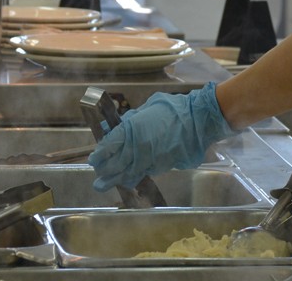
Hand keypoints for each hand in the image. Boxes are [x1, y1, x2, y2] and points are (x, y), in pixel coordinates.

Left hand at [88, 82, 235, 191]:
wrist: (197, 122)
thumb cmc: (173, 109)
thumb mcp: (149, 108)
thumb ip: (133, 119)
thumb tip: (119, 126)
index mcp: (132, 129)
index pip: (109, 145)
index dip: (100, 153)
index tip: (94, 158)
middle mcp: (137, 147)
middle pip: (114, 163)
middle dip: (103, 169)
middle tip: (97, 173)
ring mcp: (148, 159)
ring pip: (126, 173)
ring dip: (114, 179)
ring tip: (102, 184)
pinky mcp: (159, 166)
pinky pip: (142, 174)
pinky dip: (132, 178)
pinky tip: (126, 180)